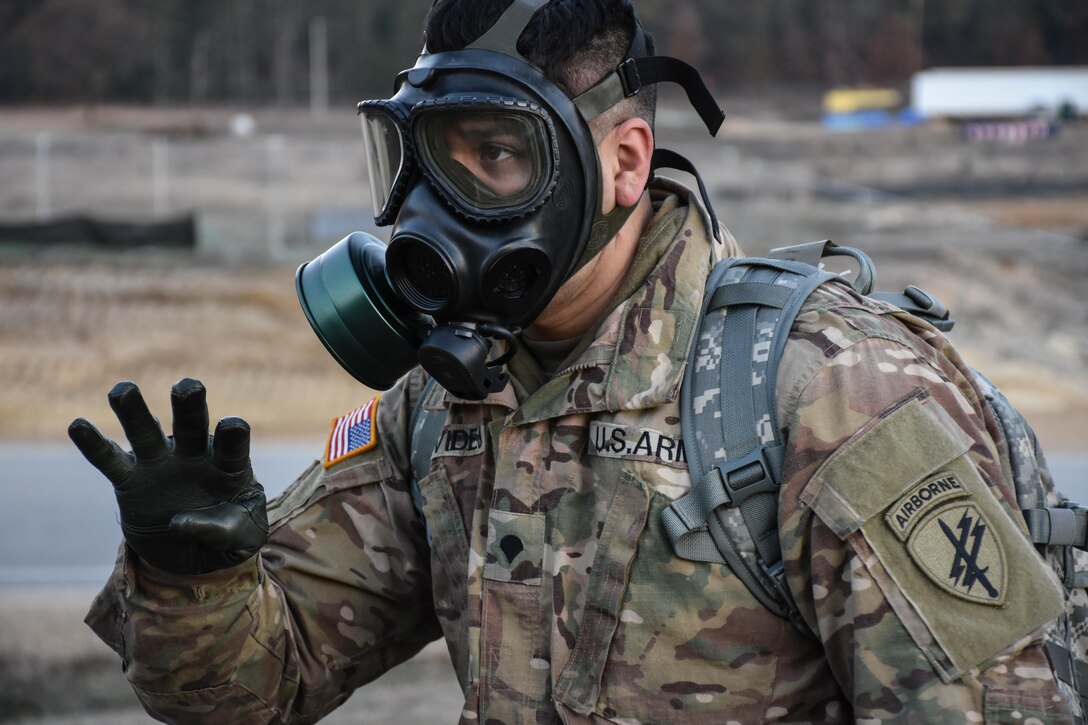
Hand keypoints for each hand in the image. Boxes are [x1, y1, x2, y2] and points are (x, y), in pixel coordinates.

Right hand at [69, 378, 268, 574]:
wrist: (195, 550)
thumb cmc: (229, 535)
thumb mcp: (240, 540)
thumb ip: (221, 529)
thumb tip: (179, 522)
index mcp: (229, 465)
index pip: (233, 445)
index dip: (233, 434)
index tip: (232, 425)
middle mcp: (194, 456)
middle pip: (191, 425)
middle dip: (189, 406)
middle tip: (187, 387)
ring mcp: (159, 465)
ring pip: (145, 432)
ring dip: (135, 411)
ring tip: (122, 390)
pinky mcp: (130, 481)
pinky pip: (110, 461)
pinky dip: (94, 445)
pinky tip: (78, 425)